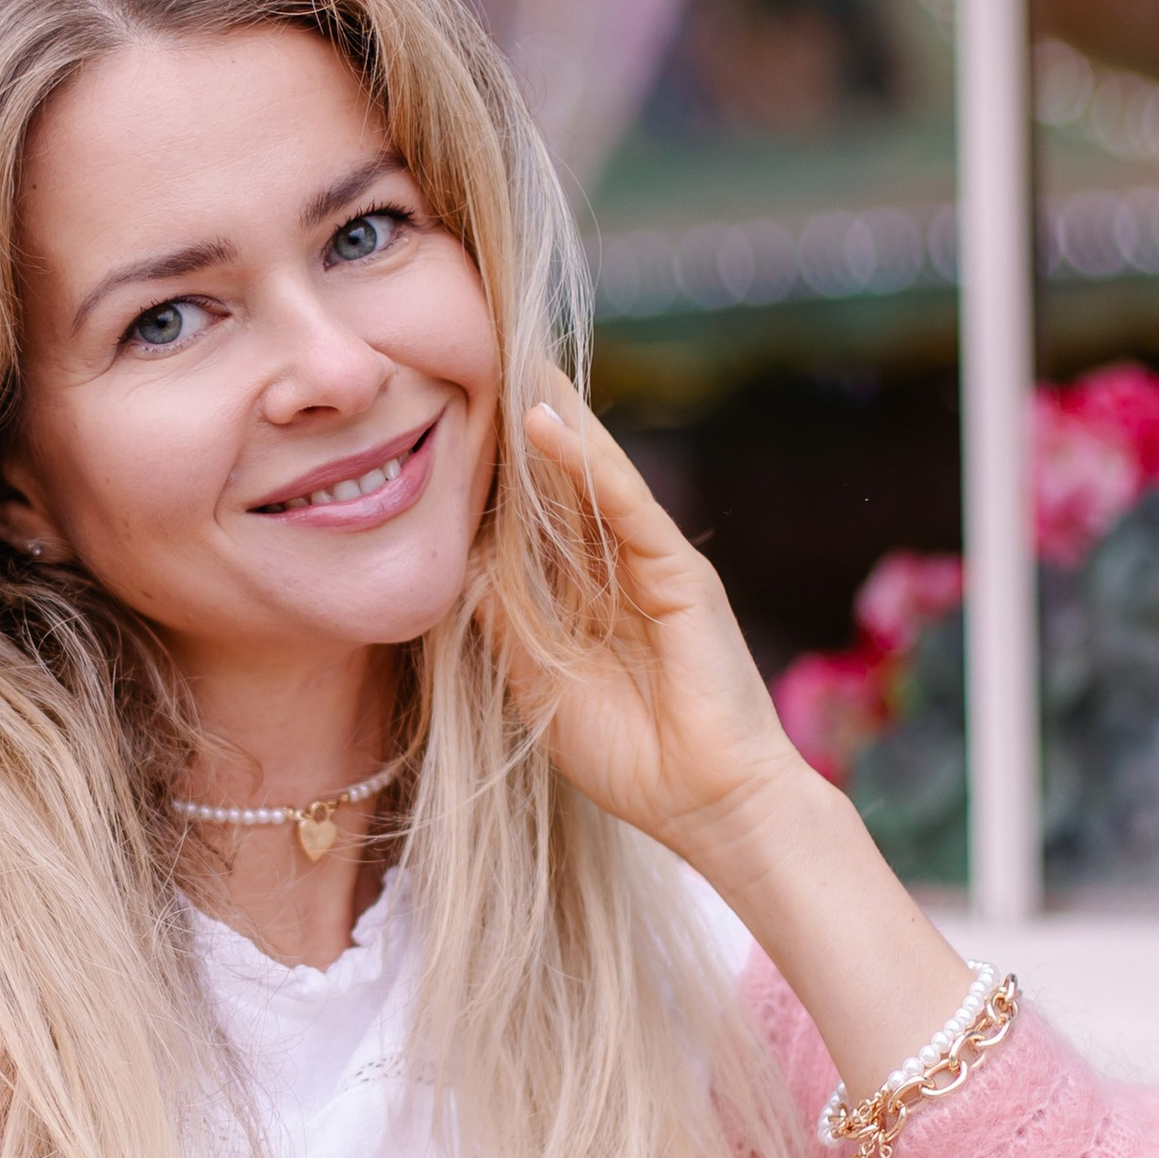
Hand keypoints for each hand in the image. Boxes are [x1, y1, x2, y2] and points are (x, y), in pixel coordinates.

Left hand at [505, 373, 806, 876]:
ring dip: (554, 418)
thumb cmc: (629, 760)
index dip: (497, 476)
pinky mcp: (680, 572)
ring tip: (514, 355)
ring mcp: (651, 567)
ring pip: (593, 478)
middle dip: (528, 424)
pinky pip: (626, 506)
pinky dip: (587, 464)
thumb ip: (505, 628)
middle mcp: (617, 572)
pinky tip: (548, 422)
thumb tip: (460, 570)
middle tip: (483, 351)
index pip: (534, 523)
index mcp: (585, 600)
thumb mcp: (540, 688)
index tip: (451, 423)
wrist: (707, 806)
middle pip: (563, 484)